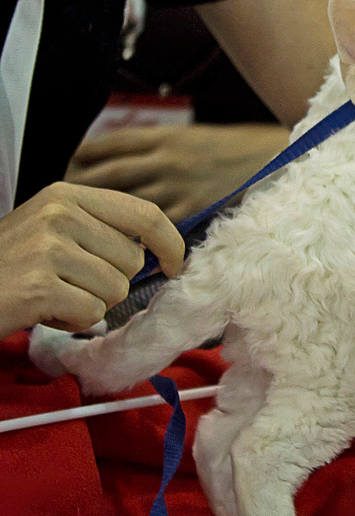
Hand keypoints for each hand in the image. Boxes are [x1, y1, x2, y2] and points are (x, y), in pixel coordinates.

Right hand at [0, 182, 183, 338]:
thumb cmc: (10, 266)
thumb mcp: (52, 230)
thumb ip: (100, 230)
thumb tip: (158, 253)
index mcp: (67, 195)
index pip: (144, 214)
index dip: (170, 242)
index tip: (175, 264)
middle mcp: (59, 214)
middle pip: (133, 261)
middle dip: (110, 282)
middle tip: (69, 283)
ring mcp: (48, 248)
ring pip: (115, 290)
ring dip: (89, 303)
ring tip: (52, 294)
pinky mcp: (38, 285)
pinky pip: (91, 313)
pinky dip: (71, 320)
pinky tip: (42, 309)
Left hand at [67, 124, 290, 222]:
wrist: (279, 157)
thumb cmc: (239, 148)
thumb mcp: (194, 137)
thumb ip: (161, 149)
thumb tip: (127, 165)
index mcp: (164, 136)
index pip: (106, 145)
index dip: (81, 158)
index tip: (69, 169)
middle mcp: (165, 159)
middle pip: (105, 174)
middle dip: (80, 190)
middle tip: (66, 205)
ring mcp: (179, 185)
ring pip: (125, 203)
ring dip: (103, 218)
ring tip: (88, 231)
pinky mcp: (195, 209)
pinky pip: (156, 225)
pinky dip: (137, 236)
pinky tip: (125, 246)